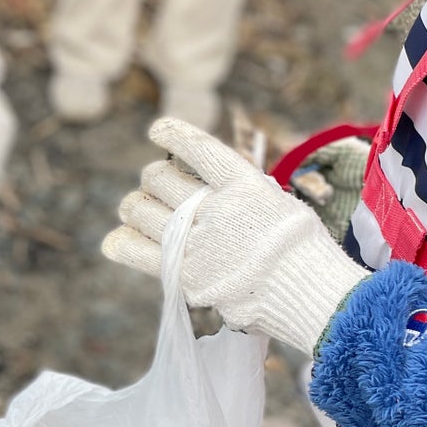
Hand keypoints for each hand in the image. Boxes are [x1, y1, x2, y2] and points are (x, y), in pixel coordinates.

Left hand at [103, 119, 369, 352]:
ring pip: (140, 209)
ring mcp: (196, 243)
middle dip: (154, 179)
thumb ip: (243, 193)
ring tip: (140, 210)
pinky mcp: (184, 276)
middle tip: (156, 186)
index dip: (172, 134)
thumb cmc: (303, 252)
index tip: (157, 130)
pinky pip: (134, 250)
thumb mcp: (279, 205)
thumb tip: (213, 186)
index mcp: (243, 184)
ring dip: (136, 206)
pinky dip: (121, 241)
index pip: (198, 148)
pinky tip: (115, 238)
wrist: (310, 295)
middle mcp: (214, 208)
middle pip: (159, 179)